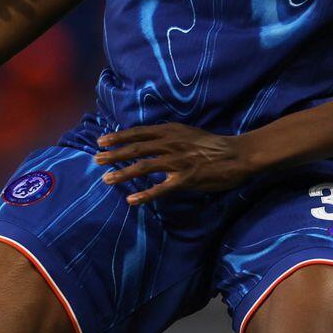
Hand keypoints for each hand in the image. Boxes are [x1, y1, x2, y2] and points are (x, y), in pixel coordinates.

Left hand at [94, 124, 253, 204]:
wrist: (236, 154)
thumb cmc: (212, 145)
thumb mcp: (186, 132)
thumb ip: (167, 135)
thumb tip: (147, 139)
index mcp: (170, 131)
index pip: (138, 132)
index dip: (118, 137)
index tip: (101, 141)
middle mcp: (171, 144)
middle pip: (136, 148)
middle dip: (114, 154)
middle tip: (96, 159)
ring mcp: (177, 162)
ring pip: (144, 167)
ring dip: (123, 173)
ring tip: (106, 179)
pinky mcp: (185, 179)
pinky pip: (161, 188)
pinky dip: (145, 195)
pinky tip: (132, 200)